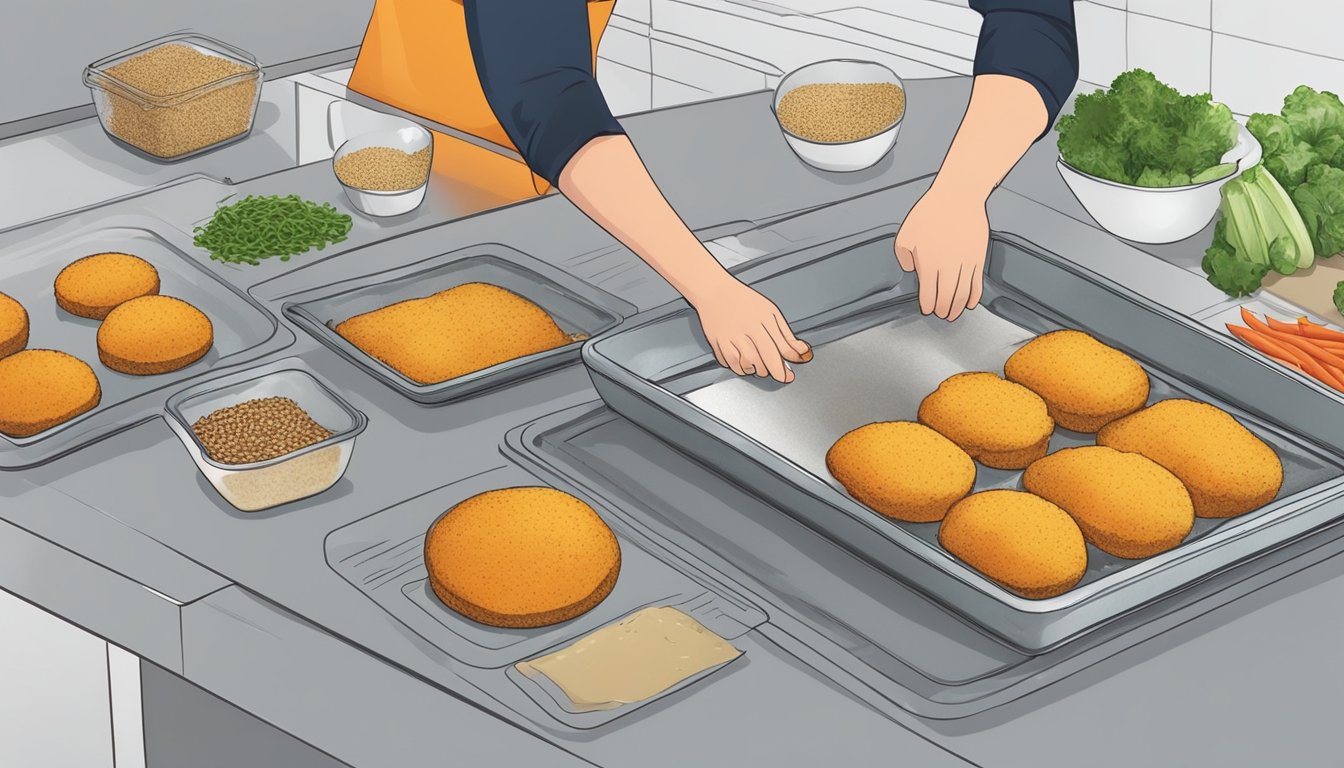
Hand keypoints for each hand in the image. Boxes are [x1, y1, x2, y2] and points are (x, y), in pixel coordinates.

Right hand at [688, 276, 811, 382]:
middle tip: (776, 371)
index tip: (789, 376)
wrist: (715, 291)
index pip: (779, 350)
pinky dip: (739, 368)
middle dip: (773, 371)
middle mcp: (747, 329)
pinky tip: (744, 362)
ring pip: (748, 365)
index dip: (785, 368)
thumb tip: (802, 352)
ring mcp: (731, 336)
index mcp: (763, 320)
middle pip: (764, 360)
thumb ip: (786, 335)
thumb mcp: (771, 312)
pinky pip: (731, 364)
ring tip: (759, 365)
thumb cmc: (744, 301)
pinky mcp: (718, 342)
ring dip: (756, 370)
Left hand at [894, 186, 989, 320]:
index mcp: (928, 263)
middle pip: (947, 299)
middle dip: (943, 310)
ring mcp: (966, 264)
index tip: (927, 309)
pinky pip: (977, 284)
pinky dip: (973, 297)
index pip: (928, 294)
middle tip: (941, 314)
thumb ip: (903, 257)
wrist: (958, 196)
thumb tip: (911, 270)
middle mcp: (948, 267)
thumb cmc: (931, 212)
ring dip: (957, 308)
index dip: (928, 306)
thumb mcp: (905, 235)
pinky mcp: (979, 258)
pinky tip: (969, 303)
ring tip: (953, 314)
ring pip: (962, 295)